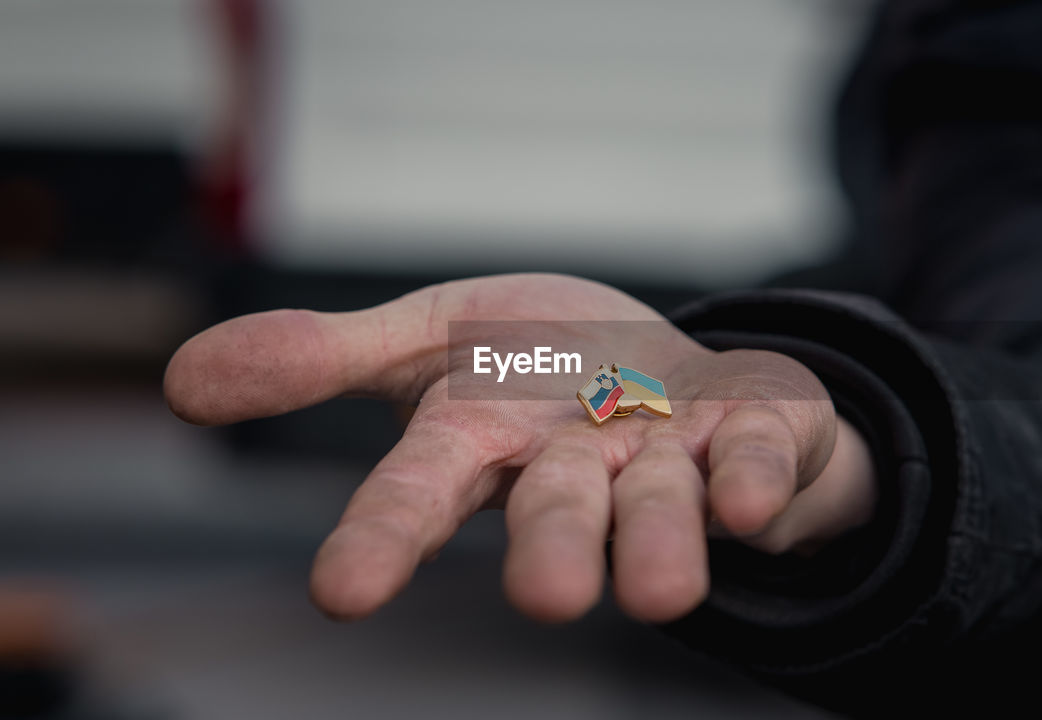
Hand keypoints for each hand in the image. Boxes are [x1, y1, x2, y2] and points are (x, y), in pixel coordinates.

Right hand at [164, 274, 875, 622]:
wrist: (653, 367)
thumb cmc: (530, 362)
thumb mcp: (426, 339)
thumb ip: (321, 359)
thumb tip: (182, 381)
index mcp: (484, 438)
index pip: (421, 492)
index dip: (384, 538)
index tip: (339, 593)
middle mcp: (571, 466)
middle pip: (554, 511)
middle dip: (550, 550)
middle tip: (546, 597)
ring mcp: (663, 459)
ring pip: (658, 505)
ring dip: (660, 540)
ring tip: (664, 591)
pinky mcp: (745, 439)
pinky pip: (758, 462)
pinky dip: (756, 479)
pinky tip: (747, 496)